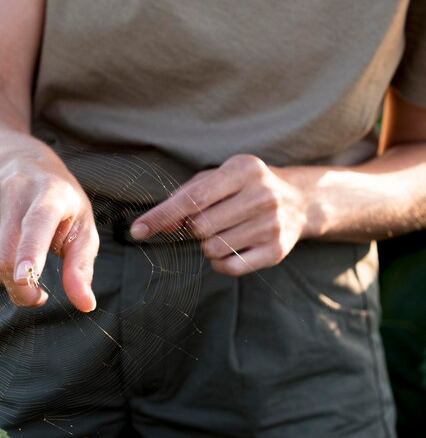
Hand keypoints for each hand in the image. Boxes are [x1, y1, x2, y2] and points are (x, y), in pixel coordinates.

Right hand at [0, 159, 98, 310]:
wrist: (23, 165)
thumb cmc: (60, 208)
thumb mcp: (82, 230)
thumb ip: (81, 268)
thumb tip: (85, 305)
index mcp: (51, 193)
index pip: (37, 224)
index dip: (29, 253)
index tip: (23, 279)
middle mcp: (14, 188)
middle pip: (6, 258)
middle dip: (21, 290)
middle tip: (36, 293)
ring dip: (4, 276)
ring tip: (19, 256)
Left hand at [130, 155, 311, 275]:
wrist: (299, 200)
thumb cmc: (244, 188)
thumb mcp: (217, 178)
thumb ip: (183, 197)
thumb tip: (158, 226)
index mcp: (243, 170)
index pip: (193, 198)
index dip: (161, 216)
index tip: (137, 231)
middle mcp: (262, 195)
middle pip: (200, 227)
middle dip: (194, 229)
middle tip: (208, 222)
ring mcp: (273, 224)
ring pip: (213, 249)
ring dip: (208, 246)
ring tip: (224, 232)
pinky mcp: (277, 250)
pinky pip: (230, 267)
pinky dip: (221, 263)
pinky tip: (231, 248)